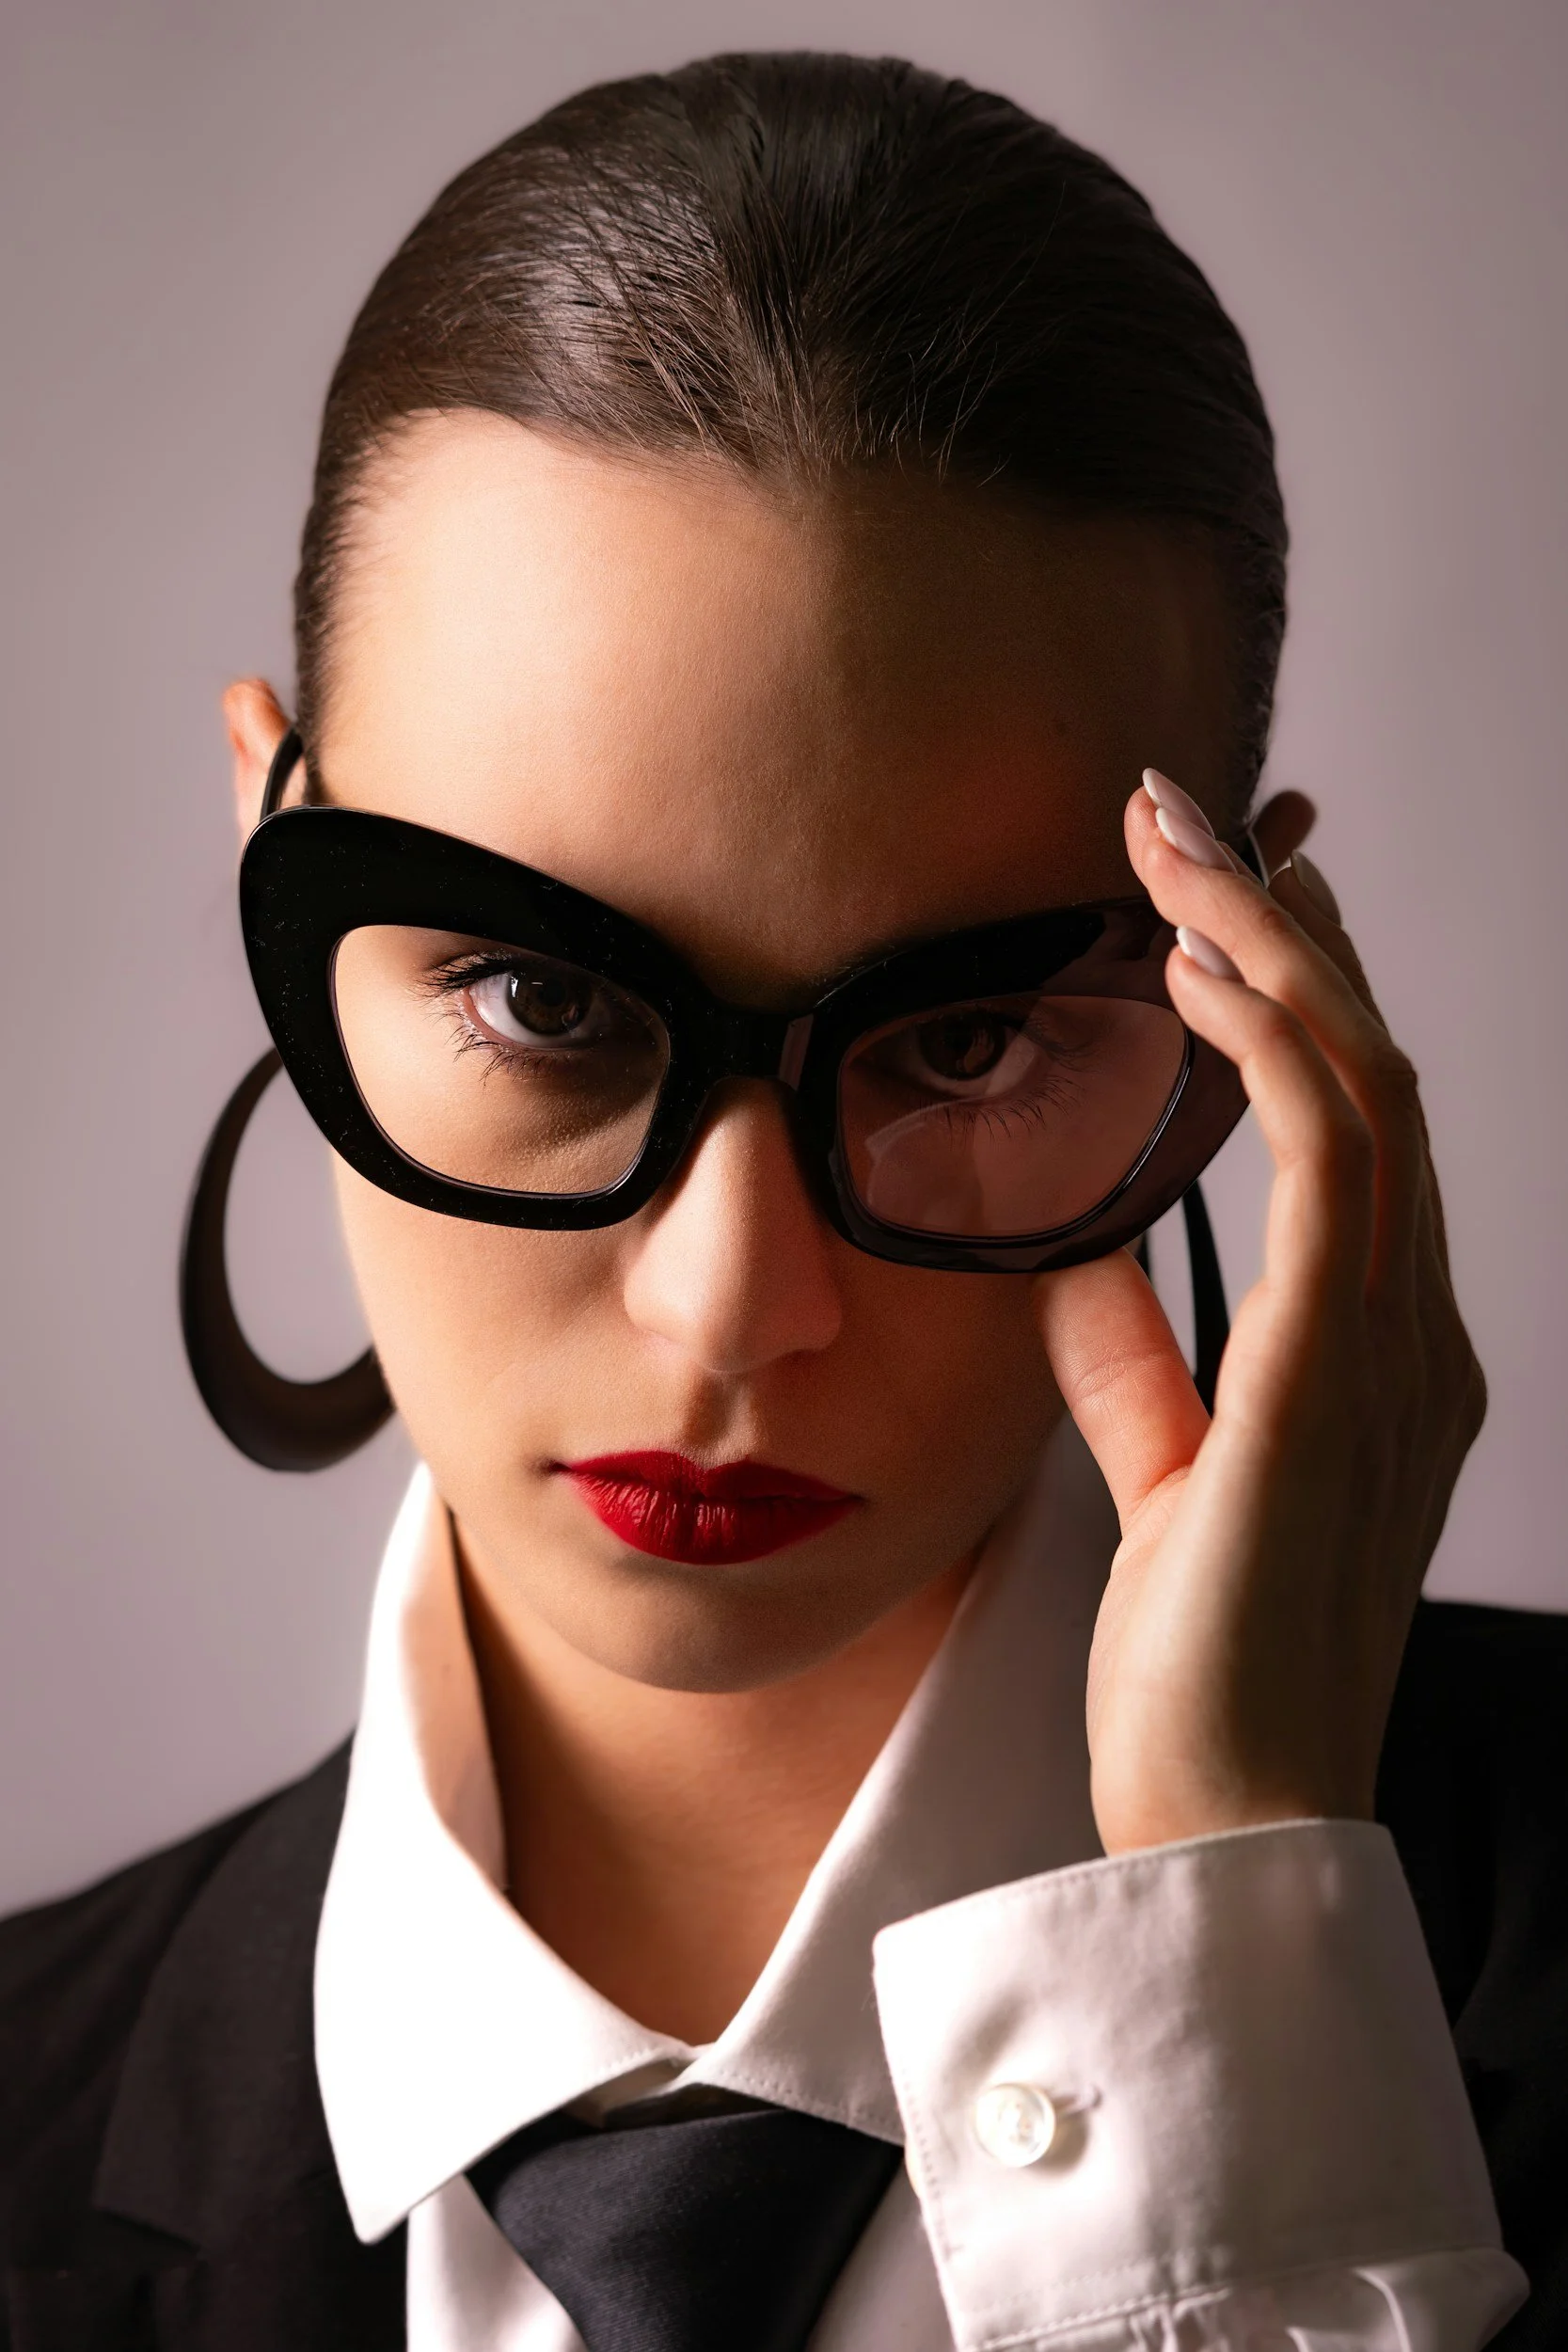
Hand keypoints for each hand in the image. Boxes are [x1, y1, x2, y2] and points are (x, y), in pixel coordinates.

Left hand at [1036, 776, 1485, 1855]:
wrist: (1227, 1826)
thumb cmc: (1200, 1670)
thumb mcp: (1164, 1478)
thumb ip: (1140, 1366)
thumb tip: (1080, 1258)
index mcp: (1373, 1356)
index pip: (1353, 1127)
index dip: (1300, 994)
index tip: (1223, 900)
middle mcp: (1408, 1336)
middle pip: (1372, 1072)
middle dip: (1283, 926)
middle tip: (1185, 815)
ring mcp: (1391, 1355)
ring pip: (1366, 1085)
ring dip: (1272, 945)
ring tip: (1175, 844)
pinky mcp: (1332, 1382)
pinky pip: (1331, 1165)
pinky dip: (1272, 1046)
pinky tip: (1192, 970)